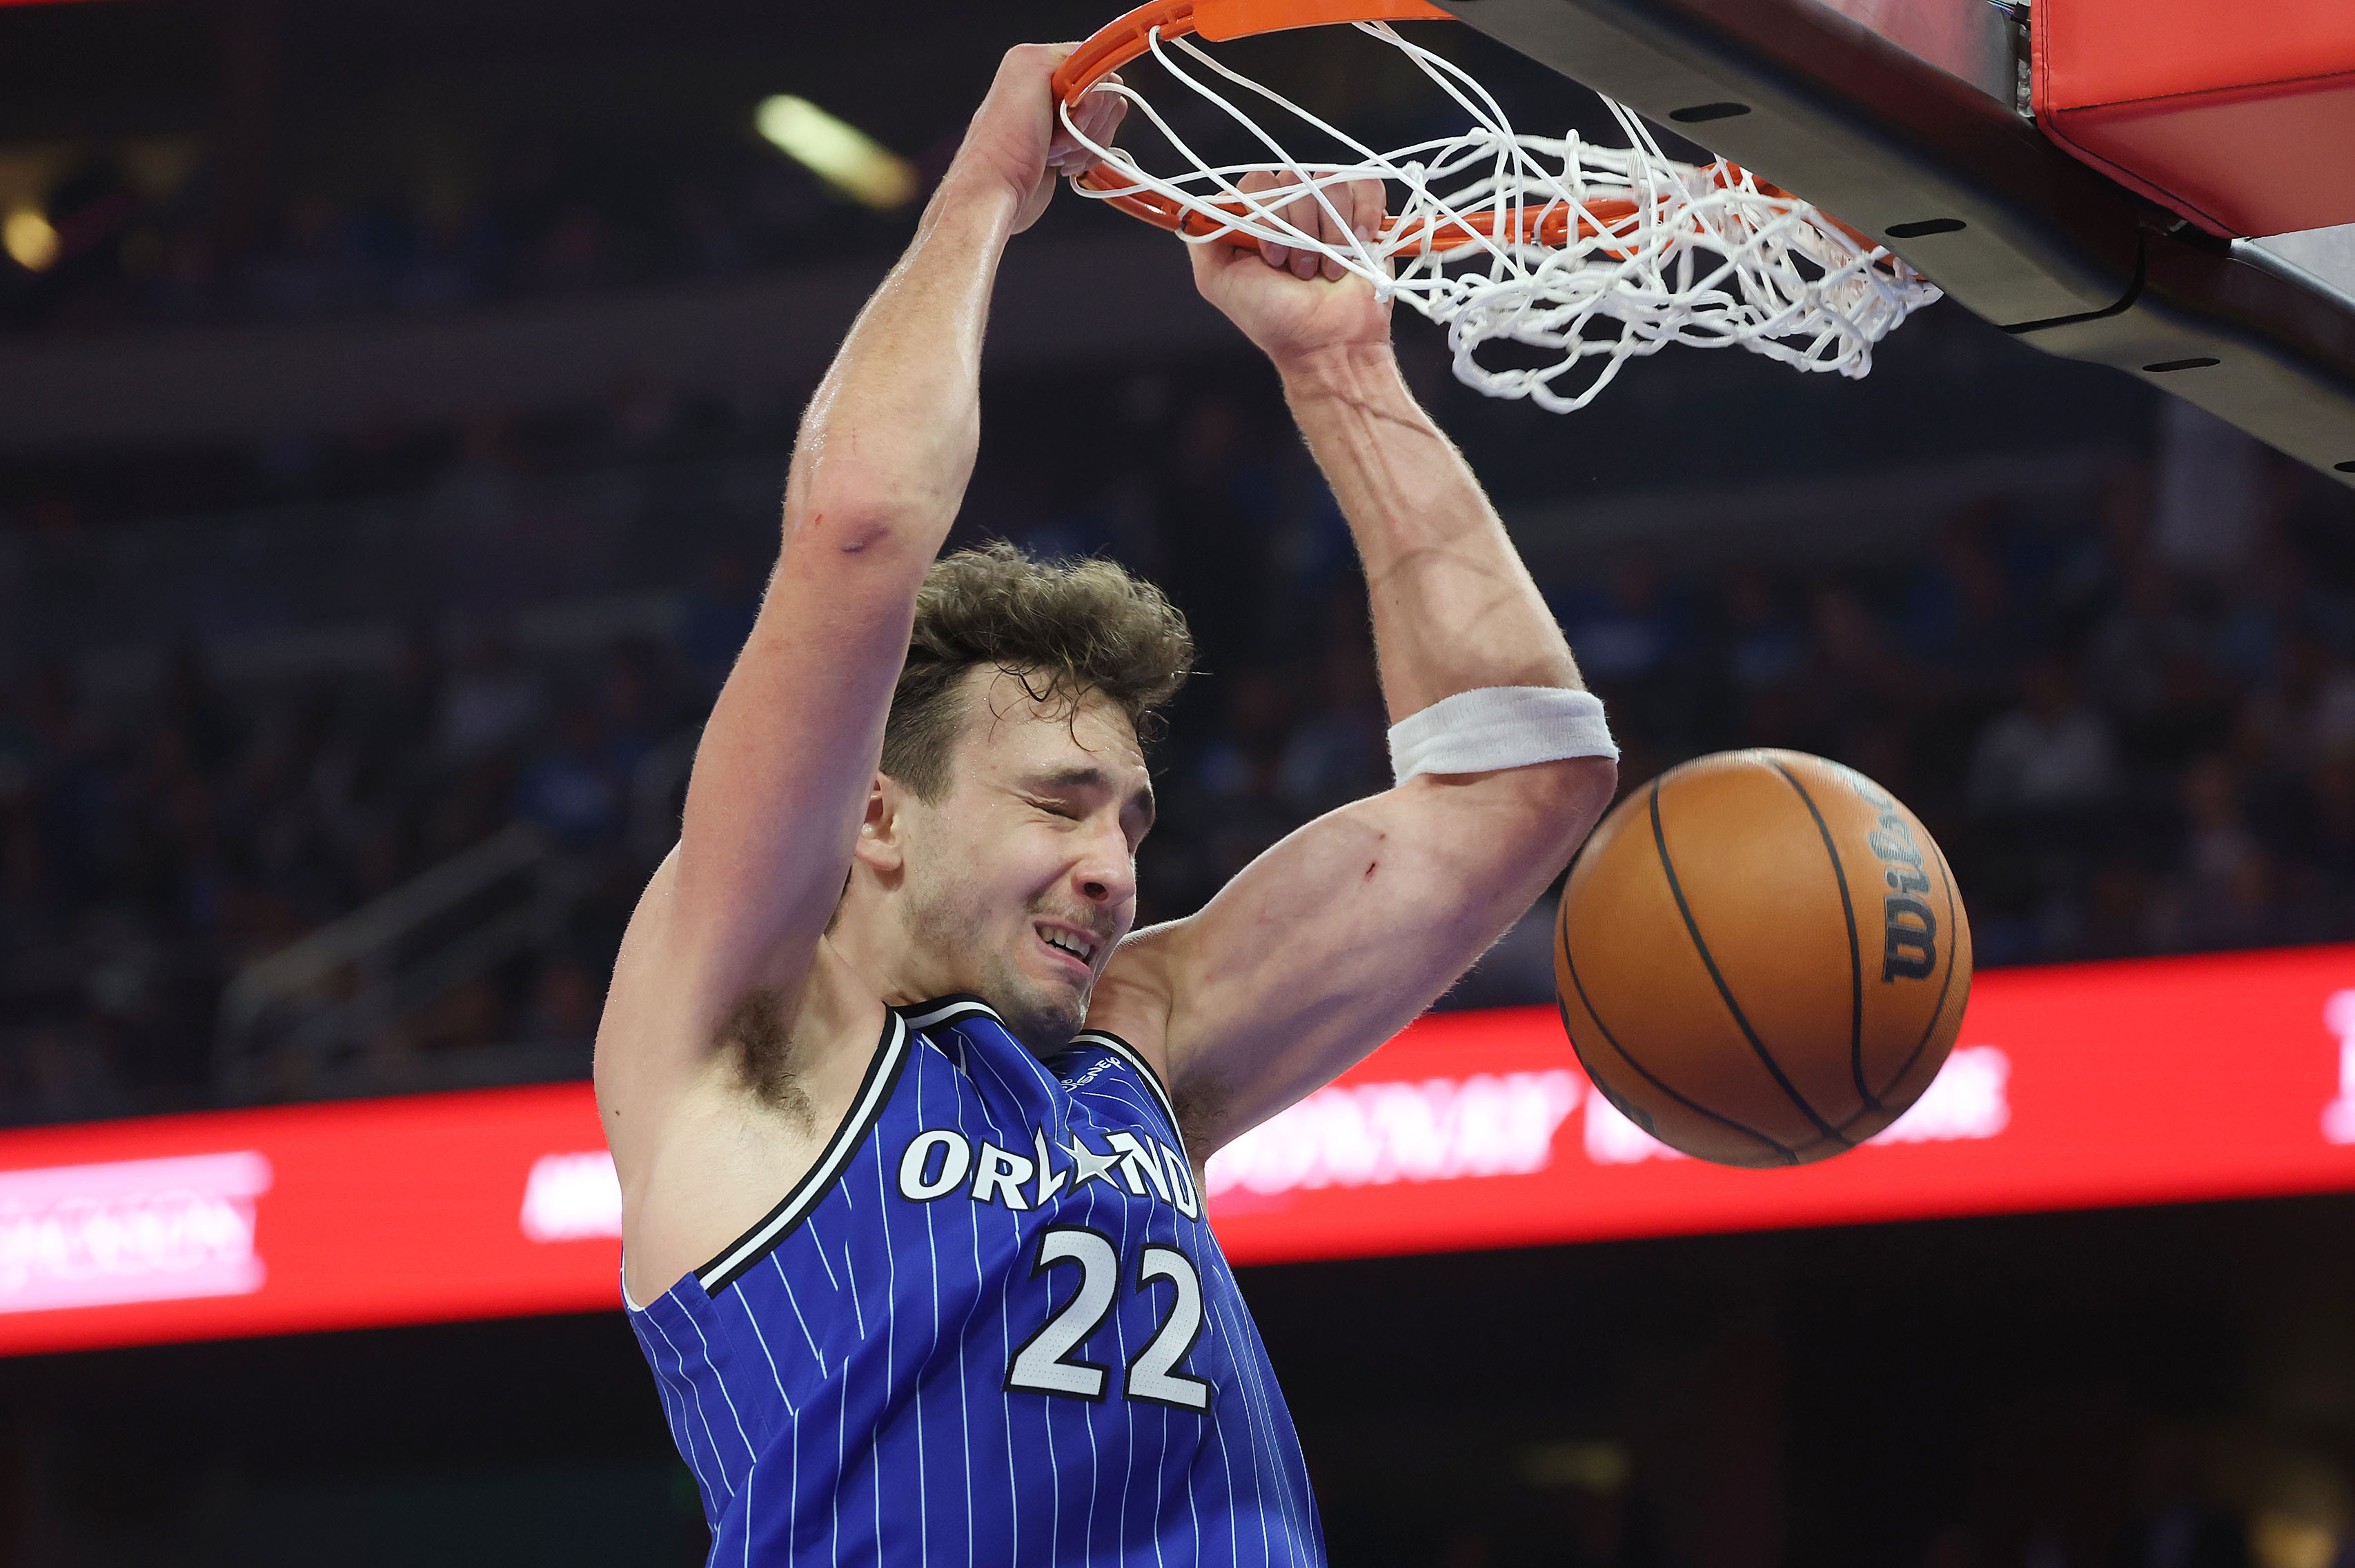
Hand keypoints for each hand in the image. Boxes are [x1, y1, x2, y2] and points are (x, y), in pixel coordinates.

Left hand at [952, 44, 1128, 234]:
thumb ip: (1066, 54)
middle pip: (1105, 93)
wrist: (997, 193)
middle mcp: (1048, 87)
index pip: (1092, 62)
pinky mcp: (1068, 145)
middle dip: (1087, 120)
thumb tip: (1097, 61)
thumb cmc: (1005, 143)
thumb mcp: (1031, 72)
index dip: (1090, 90)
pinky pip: (1100, 142)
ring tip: (1054, 153)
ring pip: (1106, 120)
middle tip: (1055, 134)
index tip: (1071, 110)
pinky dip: (1088, 156)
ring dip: (1086, 142)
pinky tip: (1061, 164)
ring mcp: (1060, 118)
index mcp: (1036, 62)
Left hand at [1189, 172, 1393, 369]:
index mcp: (1256, 217)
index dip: (1264, 216)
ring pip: (1329, 183)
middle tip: (1299, 271)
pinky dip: (1363, 213)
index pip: (1256, 182)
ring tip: (1327, 270)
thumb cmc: (1273, 319)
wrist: (1327, 345)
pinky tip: (1358, 245)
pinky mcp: (1364, 214)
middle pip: (1293, 178)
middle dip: (1297, 229)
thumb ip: (1202, 238)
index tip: (1271, 258)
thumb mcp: (1217, 280)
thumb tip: (1198, 203)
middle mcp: (1290, 207)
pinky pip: (1364, 185)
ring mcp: (1328, 209)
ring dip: (1330, 232)